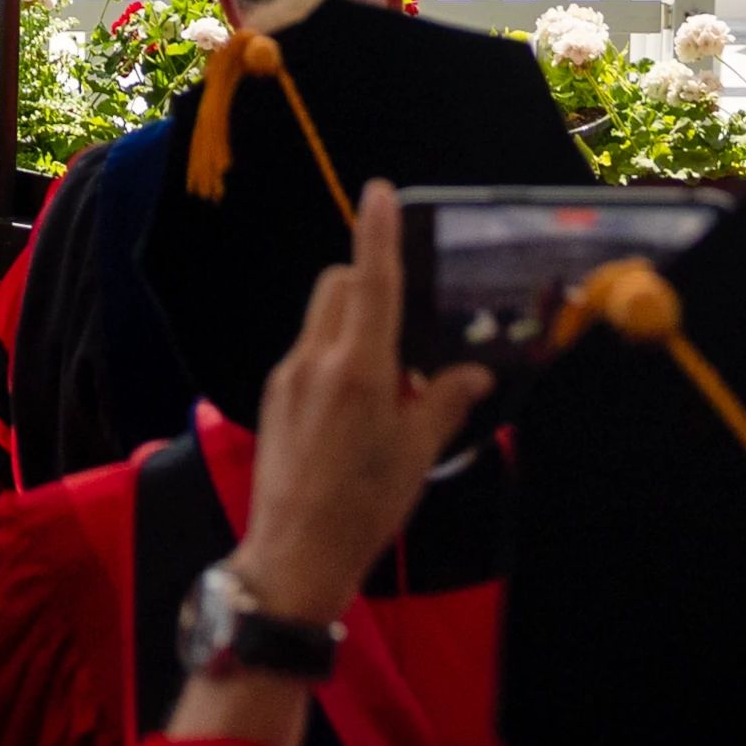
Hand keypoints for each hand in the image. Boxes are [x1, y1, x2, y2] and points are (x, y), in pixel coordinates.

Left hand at [178, 188, 494, 737]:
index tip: (379, 190)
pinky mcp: (275, 397)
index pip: (371, 282)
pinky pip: (308, 352)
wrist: (293, 554)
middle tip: (406, 317)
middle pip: (340, 286)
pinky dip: (335, 354)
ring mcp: (289, 376)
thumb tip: (471, 371)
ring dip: (353, 319)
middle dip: (370, 281)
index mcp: (359, 370)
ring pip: (322, 317)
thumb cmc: (364, 508)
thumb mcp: (416, 456)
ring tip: (387, 374)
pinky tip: (357, 404)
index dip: (377, 233)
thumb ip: (444, 403)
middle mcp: (317, 361)